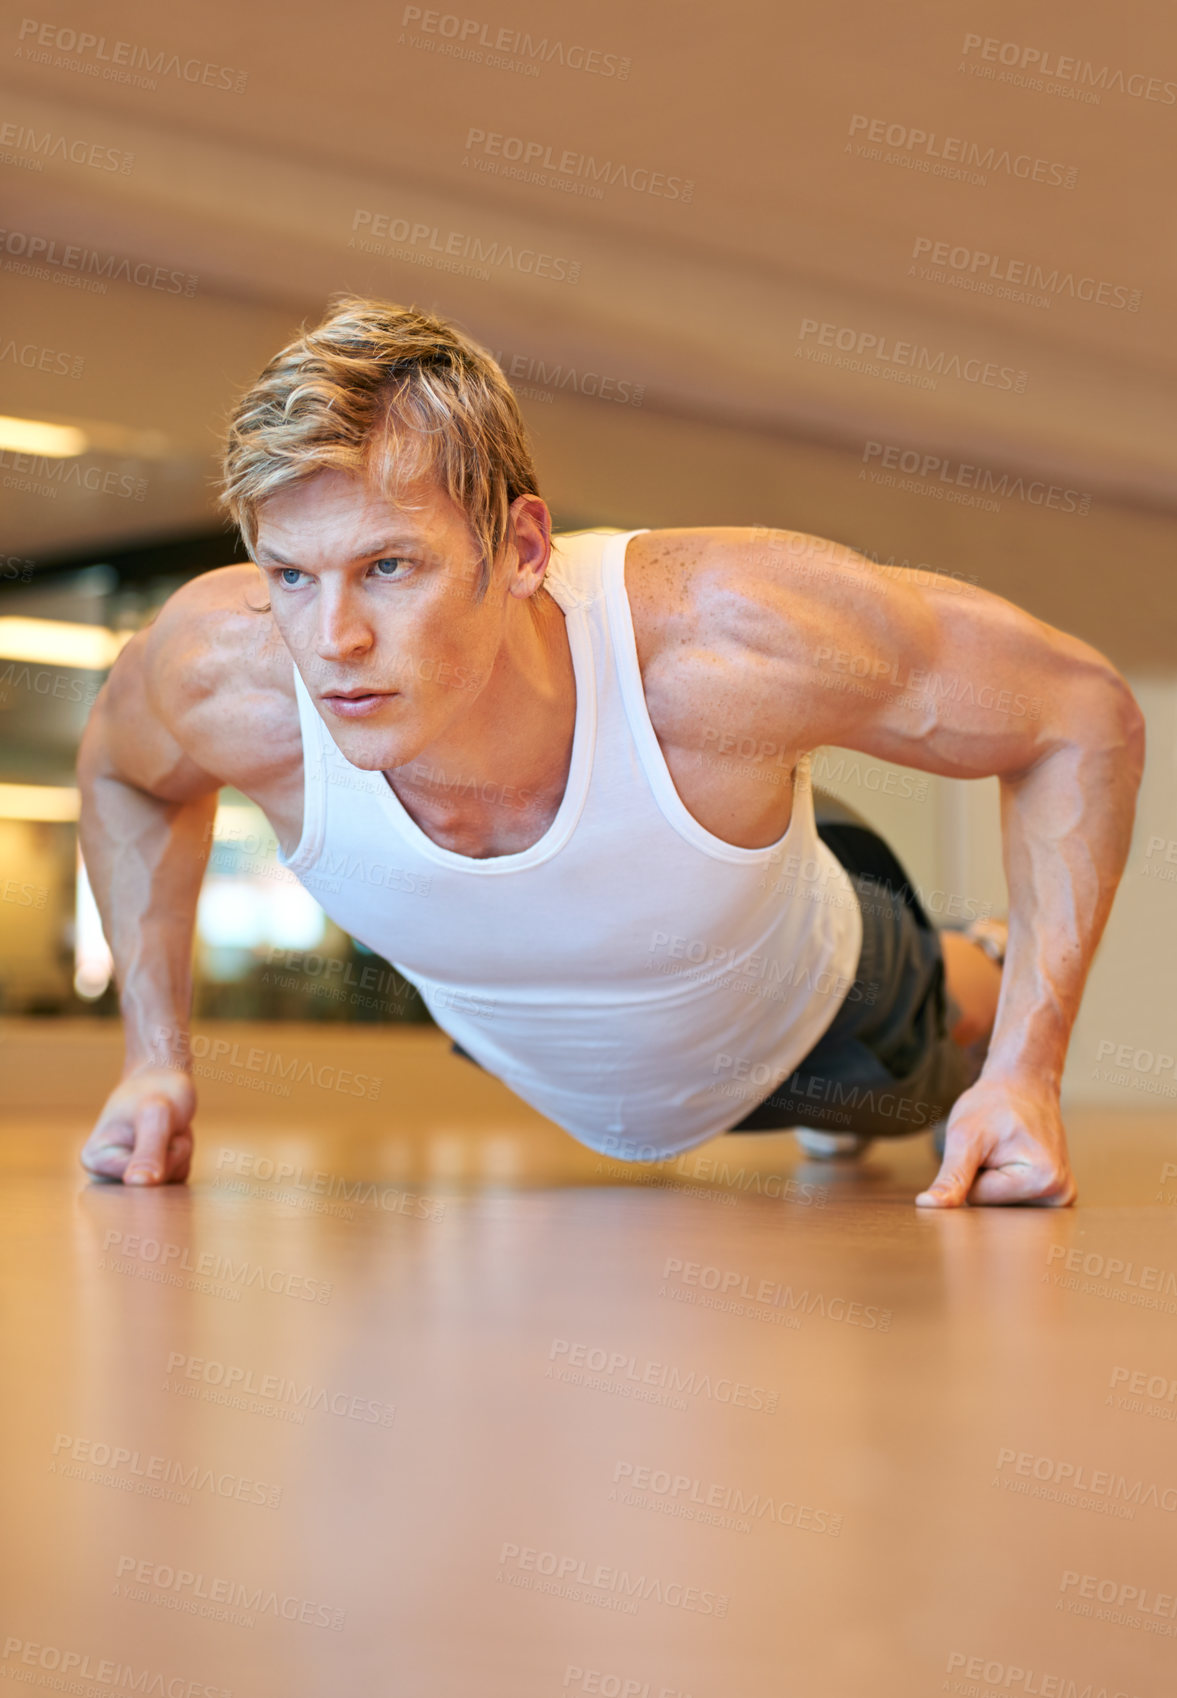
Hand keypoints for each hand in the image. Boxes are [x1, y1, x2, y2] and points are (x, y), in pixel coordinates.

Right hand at [80, 1066, 195, 1185]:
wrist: (162, 1076)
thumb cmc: (154, 1091)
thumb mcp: (155, 1118)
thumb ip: (148, 1151)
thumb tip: (138, 1185)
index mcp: (94, 1161)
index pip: (138, 1181)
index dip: (161, 1153)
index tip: (153, 1124)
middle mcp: (105, 1174)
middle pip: (154, 1187)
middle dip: (173, 1155)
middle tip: (165, 1126)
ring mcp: (127, 1176)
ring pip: (169, 1183)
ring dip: (180, 1153)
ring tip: (168, 1129)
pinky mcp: (148, 1176)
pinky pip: (177, 1178)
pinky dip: (184, 1156)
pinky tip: (171, 1136)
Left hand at [915, 1074, 1075, 1207]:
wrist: (1024, 1084)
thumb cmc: (995, 1103)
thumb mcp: (965, 1136)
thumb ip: (951, 1177)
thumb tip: (928, 1206)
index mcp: (1043, 1182)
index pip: (977, 1200)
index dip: (971, 1171)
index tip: (987, 1146)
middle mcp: (1060, 1196)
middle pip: (991, 1208)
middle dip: (984, 1178)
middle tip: (997, 1148)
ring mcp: (1060, 1198)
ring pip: (999, 1206)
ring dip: (994, 1180)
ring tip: (1006, 1151)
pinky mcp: (1056, 1197)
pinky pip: (1012, 1202)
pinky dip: (1005, 1183)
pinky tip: (1015, 1159)